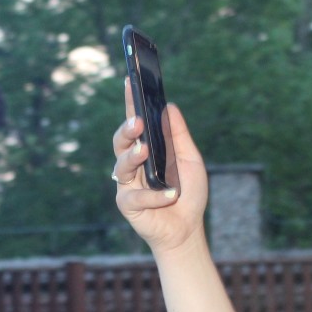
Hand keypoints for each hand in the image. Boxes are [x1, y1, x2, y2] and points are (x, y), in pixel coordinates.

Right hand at [112, 79, 207, 254]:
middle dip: (126, 130)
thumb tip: (169, 106)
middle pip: (120, 142)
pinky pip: (135, 197)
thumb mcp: (190, 159)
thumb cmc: (188, 193)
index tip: (130, 82)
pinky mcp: (128, 205)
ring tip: (145, 150)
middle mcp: (132, 164)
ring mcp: (127, 184)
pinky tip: (169, 194)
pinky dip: (154, 195)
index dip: (130, 103)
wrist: (187, 228)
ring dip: (132, 157)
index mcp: (146, 149)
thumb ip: (178, 136)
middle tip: (136, 122)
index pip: (135, 123)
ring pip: (120, 165)